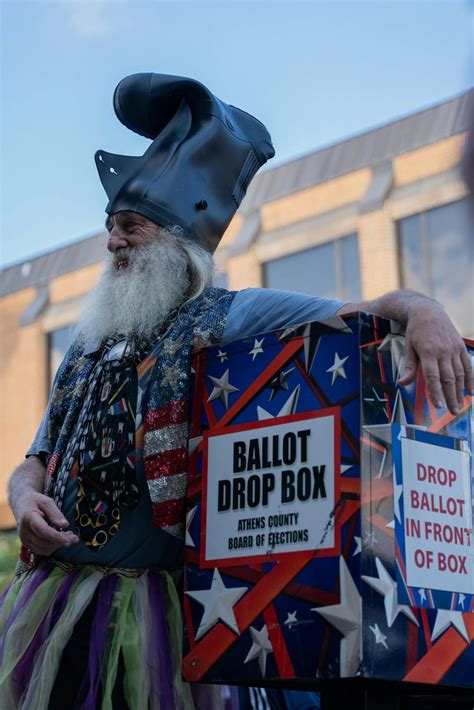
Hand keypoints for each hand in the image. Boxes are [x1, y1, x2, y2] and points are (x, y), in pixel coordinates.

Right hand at [16, 492, 78, 555]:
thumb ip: (55, 513)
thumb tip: (66, 525)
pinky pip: (42, 551)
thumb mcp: (46, 502)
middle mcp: (24, 531)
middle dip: (61, 541)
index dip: (56, 537)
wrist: (21, 506)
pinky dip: (53, 547)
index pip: (43, 530)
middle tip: (75, 537)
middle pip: (45, 541)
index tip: (69, 540)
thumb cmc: (36, 502)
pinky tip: (60, 540)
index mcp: (28, 517)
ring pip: (44, 549)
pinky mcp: (26, 545)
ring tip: (69, 536)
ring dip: (58, 545)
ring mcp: (24, 539)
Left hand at [397, 300, 472, 414]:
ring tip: (460, 406)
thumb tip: (402, 383)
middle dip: (451, 396)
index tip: (439, 406)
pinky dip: (471, 379)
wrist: (429, 312)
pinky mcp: (461, 347)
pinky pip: (468, 366)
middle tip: (452, 412)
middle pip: (449, 378)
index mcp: (428, 352)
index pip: (433, 377)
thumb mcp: (409, 347)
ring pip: (460, 374)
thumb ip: (409, 367)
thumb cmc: (416, 332)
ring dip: (460, 391)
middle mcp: (443, 351)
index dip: (436, 392)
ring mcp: (454, 349)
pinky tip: (472, 392)